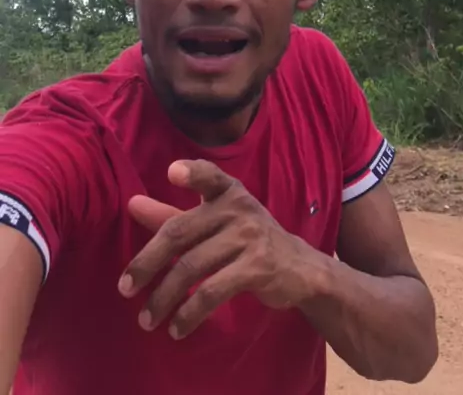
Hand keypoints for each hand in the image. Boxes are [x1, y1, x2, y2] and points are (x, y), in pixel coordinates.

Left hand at [118, 160, 319, 339]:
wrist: (300, 268)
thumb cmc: (247, 239)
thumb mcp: (214, 221)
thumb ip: (173, 215)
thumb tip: (132, 204)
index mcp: (227, 192)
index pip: (209, 175)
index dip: (192, 172)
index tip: (172, 173)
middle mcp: (238, 208)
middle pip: (180, 232)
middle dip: (147, 263)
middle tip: (125, 288)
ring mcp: (249, 237)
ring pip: (191, 267)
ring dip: (163, 297)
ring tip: (146, 319)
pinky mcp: (257, 267)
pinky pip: (212, 291)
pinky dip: (189, 313)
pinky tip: (176, 328)